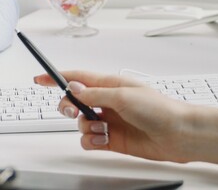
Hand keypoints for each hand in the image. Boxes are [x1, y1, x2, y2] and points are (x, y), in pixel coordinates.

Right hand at [35, 70, 217, 166]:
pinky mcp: (112, 140)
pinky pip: (90, 140)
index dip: (56, 77)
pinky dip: (91, 141)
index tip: (38, 78)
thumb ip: (95, 93)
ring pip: (80, 123)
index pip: (77, 77)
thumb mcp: (123, 96)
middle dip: (69, 107)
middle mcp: (108, 101)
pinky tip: (103, 140)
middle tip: (73, 112)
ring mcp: (109, 121)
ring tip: (102, 128)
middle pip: (74, 102)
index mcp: (110, 84)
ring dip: (85, 126)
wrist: (178, 135)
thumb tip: (73, 87)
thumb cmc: (159, 109)